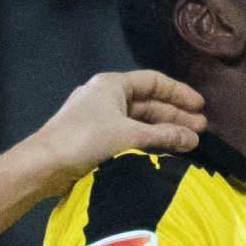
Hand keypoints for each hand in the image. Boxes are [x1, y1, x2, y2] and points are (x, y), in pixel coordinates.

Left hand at [31, 68, 204, 182]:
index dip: (178, 92)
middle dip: (175, 114)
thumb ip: (165, 136)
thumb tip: (194, 138)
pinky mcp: (95, 137)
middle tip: (201, 129)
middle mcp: (105, 96)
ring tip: (188, 142)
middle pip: (147, 101)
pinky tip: (163, 151)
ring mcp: (99, 117)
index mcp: (111, 84)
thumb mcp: (130, 135)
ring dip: (163, 129)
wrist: (45, 164)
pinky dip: (148, 140)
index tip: (200, 106)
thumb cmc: (86, 140)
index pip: (153, 81)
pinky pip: (129, 133)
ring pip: (139, 119)